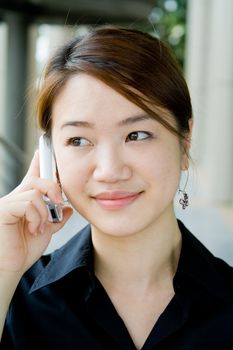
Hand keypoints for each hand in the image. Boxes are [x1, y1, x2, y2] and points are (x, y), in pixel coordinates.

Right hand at [0, 150, 72, 275]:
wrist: (11, 267)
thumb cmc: (24, 250)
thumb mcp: (46, 231)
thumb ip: (57, 218)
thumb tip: (68, 208)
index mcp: (26, 201)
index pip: (33, 176)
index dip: (38, 161)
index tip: (42, 149)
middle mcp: (16, 198)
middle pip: (38, 179)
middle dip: (53, 189)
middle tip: (58, 203)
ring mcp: (9, 202)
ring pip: (35, 193)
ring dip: (44, 213)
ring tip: (39, 228)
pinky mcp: (4, 210)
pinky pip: (28, 203)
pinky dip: (36, 217)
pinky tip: (32, 229)